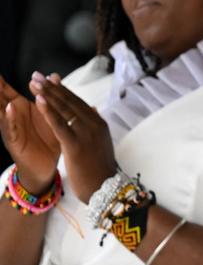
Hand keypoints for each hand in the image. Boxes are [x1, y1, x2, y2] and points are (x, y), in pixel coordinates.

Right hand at [0, 75, 59, 193]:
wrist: (46, 166)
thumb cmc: (47, 139)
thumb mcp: (49, 115)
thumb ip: (49, 96)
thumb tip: (54, 74)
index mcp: (22, 109)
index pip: (8, 92)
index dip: (1, 81)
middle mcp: (14, 117)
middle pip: (0, 98)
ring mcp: (11, 129)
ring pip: (1, 111)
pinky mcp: (14, 141)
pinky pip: (10, 128)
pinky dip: (9, 118)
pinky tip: (9, 108)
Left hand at [28, 74, 116, 201]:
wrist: (105, 189)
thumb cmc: (100, 169)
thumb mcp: (100, 143)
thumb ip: (94, 125)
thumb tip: (91, 109)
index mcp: (99, 123)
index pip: (77, 102)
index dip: (62, 90)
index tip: (50, 79)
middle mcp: (94, 124)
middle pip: (69, 101)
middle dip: (52, 88)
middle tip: (37, 76)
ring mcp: (86, 133)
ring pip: (64, 109)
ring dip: (48, 94)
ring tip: (35, 83)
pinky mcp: (75, 144)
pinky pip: (60, 125)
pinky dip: (49, 111)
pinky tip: (39, 100)